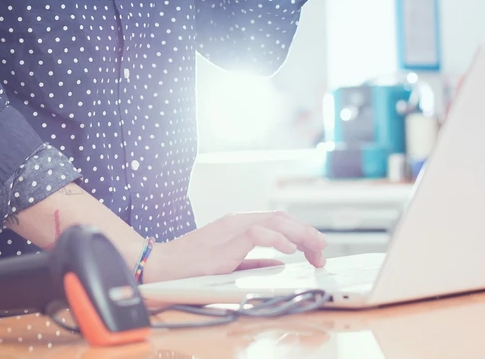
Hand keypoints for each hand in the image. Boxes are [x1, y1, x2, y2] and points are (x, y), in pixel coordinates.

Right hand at [142, 211, 326, 282]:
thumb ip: (253, 262)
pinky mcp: (225, 242)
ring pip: (275, 221)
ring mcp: (232, 228)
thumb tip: (278, 265)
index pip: (278, 221)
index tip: (316, 251)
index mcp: (240, 225)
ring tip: (315, 248)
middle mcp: (238, 221)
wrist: (161, 266)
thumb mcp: (229, 262)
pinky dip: (276, 239)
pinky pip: (257, 233)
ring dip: (300, 234)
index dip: (301, 233)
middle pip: (282, 217)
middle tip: (323, 250)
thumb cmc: (190, 266)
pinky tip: (289, 249)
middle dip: (307, 233)